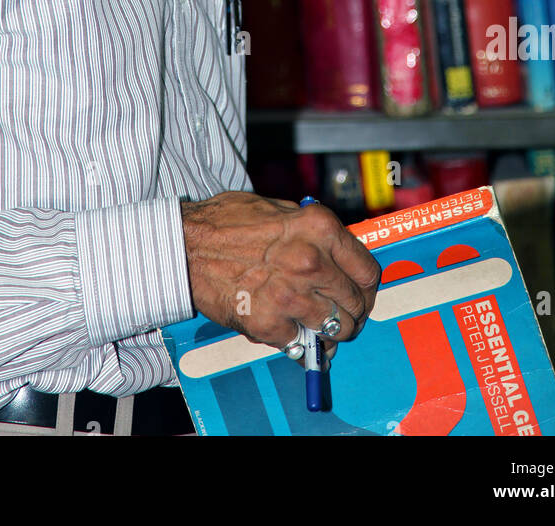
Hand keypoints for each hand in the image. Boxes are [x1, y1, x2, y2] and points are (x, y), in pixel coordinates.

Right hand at [180, 191, 379, 351]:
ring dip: (331, 333)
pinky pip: (300, 344)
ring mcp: (292, 295)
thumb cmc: (228, 223)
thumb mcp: (280, 210)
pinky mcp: (270, 323)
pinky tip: (292, 334)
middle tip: (342, 315)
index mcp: (319, 229)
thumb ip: (312, 232)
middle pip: (356, 303)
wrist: (187, 246)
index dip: (367, 287)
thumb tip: (337, 255)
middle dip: (353, 313)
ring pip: (336, 328)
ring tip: (321, 329)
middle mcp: (312, 262)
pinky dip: (298, 343)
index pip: (367, 270)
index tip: (361, 294)